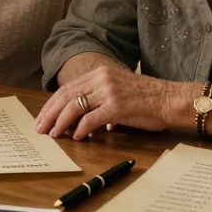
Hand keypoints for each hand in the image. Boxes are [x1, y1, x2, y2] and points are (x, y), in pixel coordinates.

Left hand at [34, 65, 178, 139]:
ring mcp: (108, 91)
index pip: (67, 88)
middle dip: (50, 114)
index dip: (52, 104)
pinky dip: (80, 130)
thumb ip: (100, 102)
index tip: (43, 117)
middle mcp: (101, 79)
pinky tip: (76, 137)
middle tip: (40, 129)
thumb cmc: (147, 100)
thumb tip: (86, 124)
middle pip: (66, 96)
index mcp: (100, 73)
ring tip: (54, 135)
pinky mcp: (116, 106)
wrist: (170, 99)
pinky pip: (90, 119)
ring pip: (74, 107)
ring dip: (61, 123)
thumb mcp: (119, 92)